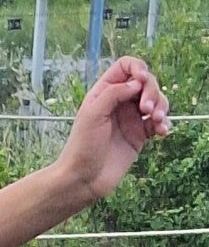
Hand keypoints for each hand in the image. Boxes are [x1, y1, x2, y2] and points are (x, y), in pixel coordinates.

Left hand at [55, 56, 170, 205]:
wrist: (83, 179)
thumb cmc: (81, 147)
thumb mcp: (93, 114)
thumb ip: (114, 93)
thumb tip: (138, 83)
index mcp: (104, 92)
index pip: (126, 67)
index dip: (138, 68)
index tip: (142, 79)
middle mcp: (119, 102)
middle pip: (146, 82)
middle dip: (152, 91)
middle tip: (146, 108)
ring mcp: (131, 118)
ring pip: (156, 101)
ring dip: (162, 106)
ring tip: (157, 121)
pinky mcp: (140, 135)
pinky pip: (158, 123)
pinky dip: (164, 124)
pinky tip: (162, 131)